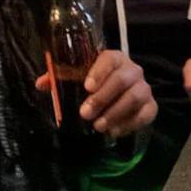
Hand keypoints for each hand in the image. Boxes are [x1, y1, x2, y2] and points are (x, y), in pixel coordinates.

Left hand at [35, 50, 156, 138]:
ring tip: (98, 127)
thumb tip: (40, 84)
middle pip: (121, 80)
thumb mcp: (79, 76)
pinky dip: (129, 125)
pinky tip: (113, 132)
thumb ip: (59, 78)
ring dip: (115, 113)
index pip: (108, 59)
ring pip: (134, 98)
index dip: (98, 72)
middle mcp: (132, 69)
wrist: (122, 92)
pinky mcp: (151, 106)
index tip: (86, 87)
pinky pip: (146, 115)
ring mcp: (144, 87)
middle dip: (102, 98)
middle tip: (85, 114)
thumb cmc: (95, 80)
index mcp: (114, 57)